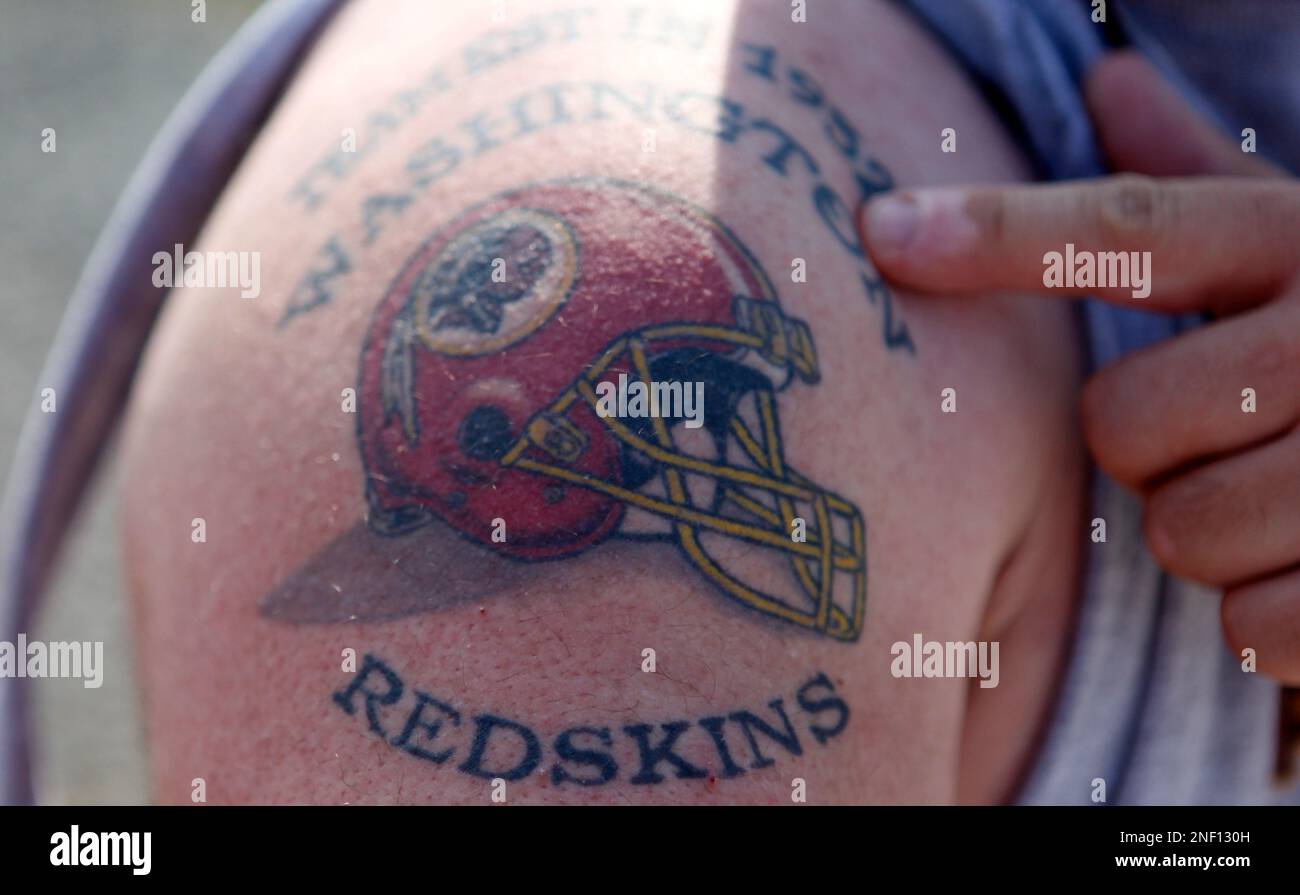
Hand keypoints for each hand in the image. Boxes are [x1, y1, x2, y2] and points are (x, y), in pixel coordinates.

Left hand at [857, 52, 1299, 681]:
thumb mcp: (1298, 251)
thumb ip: (1197, 185)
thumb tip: (1107, 79)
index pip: (1129, 231)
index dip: (996, 232)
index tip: (882, 230)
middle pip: (1121, 425)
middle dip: (1156, 451)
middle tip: (1232, 435)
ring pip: (1181, 534)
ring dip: (1215, 537)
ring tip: (1291, 500)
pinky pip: (1251, 626)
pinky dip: (1273, 617)